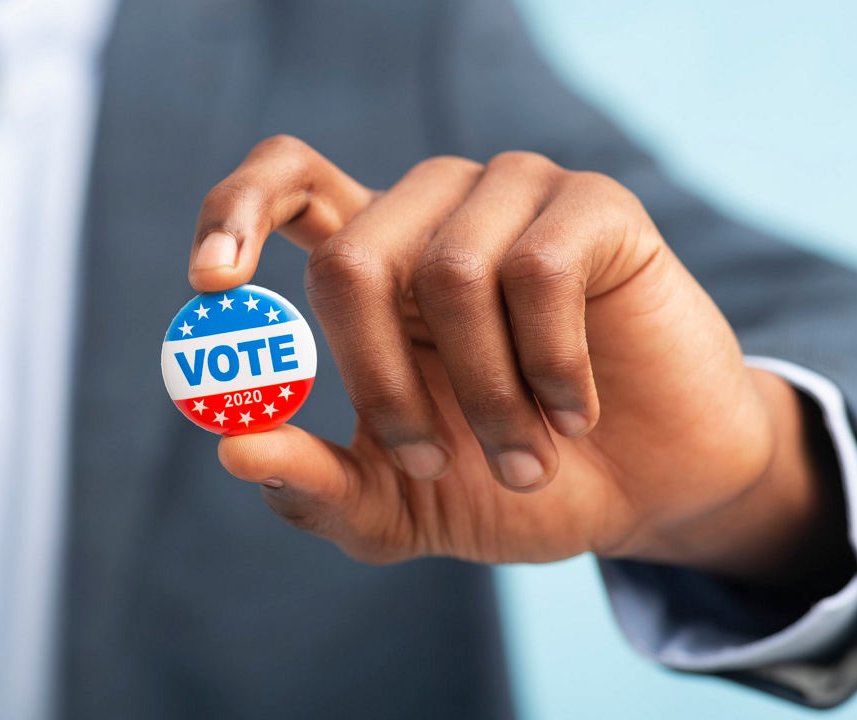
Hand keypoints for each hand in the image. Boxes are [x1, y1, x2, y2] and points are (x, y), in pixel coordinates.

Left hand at [188, 136, 848, 584]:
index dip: (234, 215)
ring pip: (449, 271)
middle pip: (351, 253)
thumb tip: (231, 447)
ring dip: (483, 396)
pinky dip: (551, 367)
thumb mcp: (395, 504)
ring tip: (524, 455)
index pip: (284, 183)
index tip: (211, 287)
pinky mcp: (594, 206)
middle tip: (423, 459)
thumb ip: (314, 486)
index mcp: (372, 260)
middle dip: (380, 381)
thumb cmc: (507, 482)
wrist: (645, 492)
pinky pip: (542, 271)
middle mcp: (431, 212)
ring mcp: (513, 198)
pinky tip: (575, 411)